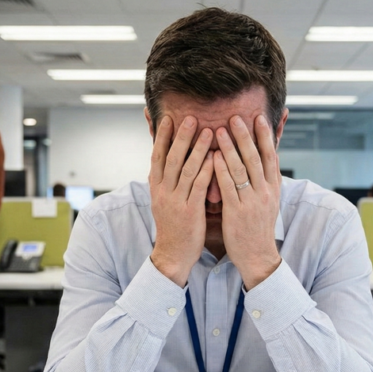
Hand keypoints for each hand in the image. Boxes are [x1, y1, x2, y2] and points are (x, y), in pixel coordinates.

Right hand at [148, 116, 214, 286]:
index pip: (157, 156)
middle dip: (181, 136)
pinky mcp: (190, 212)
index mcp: (156, 187)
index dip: (163, 137)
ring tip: (208, 131)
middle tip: (190, 117)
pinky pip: (199, 188)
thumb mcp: (163, 200)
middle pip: (171, 159)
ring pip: (187, 170)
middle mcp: (164, 192)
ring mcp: (176, 201)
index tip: (168, 118)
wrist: (172, 254)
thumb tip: (164, 162)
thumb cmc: (172, 226)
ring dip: (197, 149)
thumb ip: (166, 181)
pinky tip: (216, 158)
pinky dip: (207, 171)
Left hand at [213, 115, 281, 289]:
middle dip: (246, 135)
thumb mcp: (268, 201)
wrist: (258, 256)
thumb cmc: (258, 227)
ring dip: (230, 148)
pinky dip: (221, 170)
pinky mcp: (237, 212)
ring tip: (219, 130)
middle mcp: (265, 192)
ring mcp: (252, 202)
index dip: (266, 136)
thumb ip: (264, 180)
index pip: (271, 156)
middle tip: (236, 116)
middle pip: (256, 158)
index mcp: (273, 188)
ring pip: (241, 169)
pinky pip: (228, 187)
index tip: (260, 118)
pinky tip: (213, 157)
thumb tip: (263, 160)